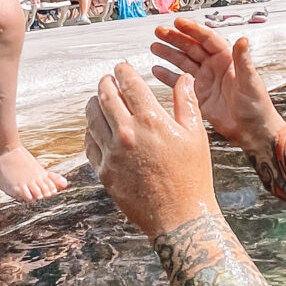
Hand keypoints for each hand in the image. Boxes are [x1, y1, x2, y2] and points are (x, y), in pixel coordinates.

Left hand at [85, 62, 217, 238]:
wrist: (180, 218)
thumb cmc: (192, 176)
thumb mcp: (196, 135)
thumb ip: (186, 102)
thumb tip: (184, 78)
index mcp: (151, 120)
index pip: (129, 83)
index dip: (123, 71)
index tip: (122, 67)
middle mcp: (127, 133)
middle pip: (105, 96)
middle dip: (105, 82)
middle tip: (108, 79)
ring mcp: (112, 153)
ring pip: (92, 117)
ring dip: (93, 103)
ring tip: (99, 99)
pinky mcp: (104, 172)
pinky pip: (89, 144)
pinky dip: (90, 131)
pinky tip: (97, 128)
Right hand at [151, 18, 281, 150]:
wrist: (253, 131)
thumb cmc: (257, 106)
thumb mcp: (250, 80)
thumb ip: (243, 59)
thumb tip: (242, 40)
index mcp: (227, 60)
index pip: (207, 39)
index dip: (192, 30)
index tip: (178, 23)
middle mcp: (214, 67)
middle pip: (191, 47)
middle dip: (175, 38)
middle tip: (160, 31)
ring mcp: (205, 81)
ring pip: (183, 61)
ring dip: (169, 53)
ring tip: (155, 46)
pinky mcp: (198, 95)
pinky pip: (179, 82)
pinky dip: (168, 75)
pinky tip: (157, 70)